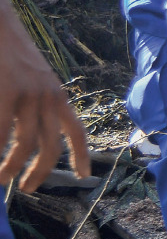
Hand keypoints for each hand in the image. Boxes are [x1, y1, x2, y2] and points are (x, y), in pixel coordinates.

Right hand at [0, 19, 89, 191]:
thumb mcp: (30, 76)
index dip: (82, 155)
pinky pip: (1, 133)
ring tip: (1, 180)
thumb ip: (32, 102)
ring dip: (12, 168)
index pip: (77, 130)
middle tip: (27, 189)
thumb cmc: (7, 50)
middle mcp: (47, 97)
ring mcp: (26, 95)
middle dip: (40, 173)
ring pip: (25, 145)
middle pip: (50, 147)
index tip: (86, 176)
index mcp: (56, 94)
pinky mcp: (5, 91)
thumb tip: (23, 129)